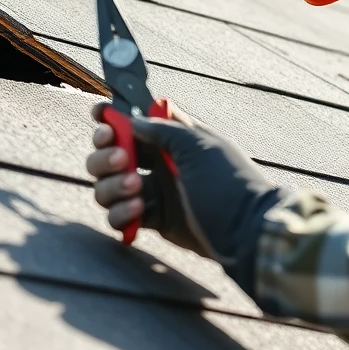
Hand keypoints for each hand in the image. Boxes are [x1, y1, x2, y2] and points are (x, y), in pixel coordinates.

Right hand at [86, 103, 284, 265]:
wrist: (247, 231)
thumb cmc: (228, 182)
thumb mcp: (199, 145)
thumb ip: (163, 129)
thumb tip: (133, 120)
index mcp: (171, 138)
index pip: (132, 121)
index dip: (110, 118)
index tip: (101, 118)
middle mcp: (158, 162)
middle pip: (108, 154)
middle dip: (105, 156)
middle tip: (121, 160)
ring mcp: (154, 192)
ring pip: (107, 186)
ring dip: (112, 186)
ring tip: (136, 190)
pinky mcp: (153, 220)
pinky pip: (119, 215)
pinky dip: (121, 213)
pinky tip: (138, 212)